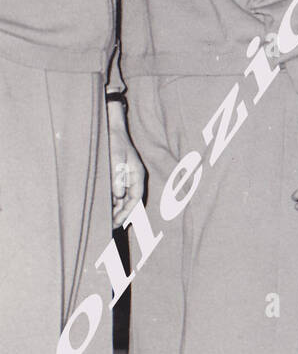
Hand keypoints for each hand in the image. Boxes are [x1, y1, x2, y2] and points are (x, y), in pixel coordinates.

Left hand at [106, 100, 145, 228]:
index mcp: (137, 173)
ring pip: (125, 198)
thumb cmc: (113, 140)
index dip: (128, 212)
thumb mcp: (115, 156)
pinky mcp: (120, 175)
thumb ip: (117, 176)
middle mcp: (134, 177)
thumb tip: (118, 195)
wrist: (110, 126)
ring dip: (116, 209)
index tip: (117, 223)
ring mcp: (127, 176)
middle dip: (122, 214)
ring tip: (105, 221)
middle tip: (109, 226)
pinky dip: (113, 201)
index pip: (136, 198)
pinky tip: (104, 207)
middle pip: (131, 201)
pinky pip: (119, 192)